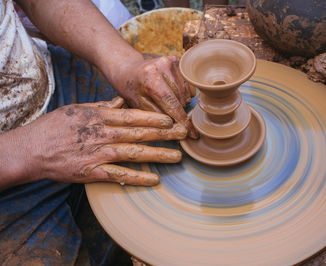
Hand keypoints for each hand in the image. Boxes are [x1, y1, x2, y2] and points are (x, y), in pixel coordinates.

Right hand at [18, 97, 186, 185]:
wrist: (32, 149)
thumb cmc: (55, 127)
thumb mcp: (78, 109)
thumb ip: (101, 107)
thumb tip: (120, 102)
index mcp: (101, 117)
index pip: (134, 116)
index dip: (154, 118)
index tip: (172, 118)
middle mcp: (104, 134)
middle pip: (140, 133)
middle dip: (164, 134)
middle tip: (184, 134)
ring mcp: (100, 153)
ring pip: (134, 153)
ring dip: (158, 154)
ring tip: (177, 157)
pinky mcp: (93, 172)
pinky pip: (120, 175)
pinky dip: (137, 177)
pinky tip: (154, 179)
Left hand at [111, 56, 198, 138]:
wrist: (128, 68)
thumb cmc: (131, 90)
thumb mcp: (138, 106)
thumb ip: (156, 116)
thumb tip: (176, 128)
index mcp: (149, 77)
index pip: (171, 103)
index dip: (182, 120)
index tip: (191, 134)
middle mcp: (162, 66)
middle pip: (180, 99)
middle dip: (177, 112)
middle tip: (168, 116)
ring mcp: (171, 61)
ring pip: (186, 93)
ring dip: (180, 103)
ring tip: (166, 102)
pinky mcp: (178, 60)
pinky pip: (189, 85)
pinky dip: (184, 94)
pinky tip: (172, 94)